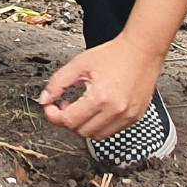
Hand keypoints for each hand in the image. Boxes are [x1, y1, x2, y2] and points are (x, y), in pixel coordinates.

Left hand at [38, 32, 164, 140]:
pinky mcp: (135, 117)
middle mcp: (116, 111)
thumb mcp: (79, 64)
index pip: (70, 121)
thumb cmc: (114, 54)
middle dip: (69, 121)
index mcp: (100, 98)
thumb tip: (44, 99)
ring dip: (85, 126)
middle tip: (66, 106)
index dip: (54, 116)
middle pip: (82, 132)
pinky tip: (98, 109)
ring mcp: (128, 116)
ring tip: (82, 107)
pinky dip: (101, 125)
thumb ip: (58, 83)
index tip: (51, 108)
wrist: (142, 50)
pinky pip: (113, 131)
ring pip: (97, 135)